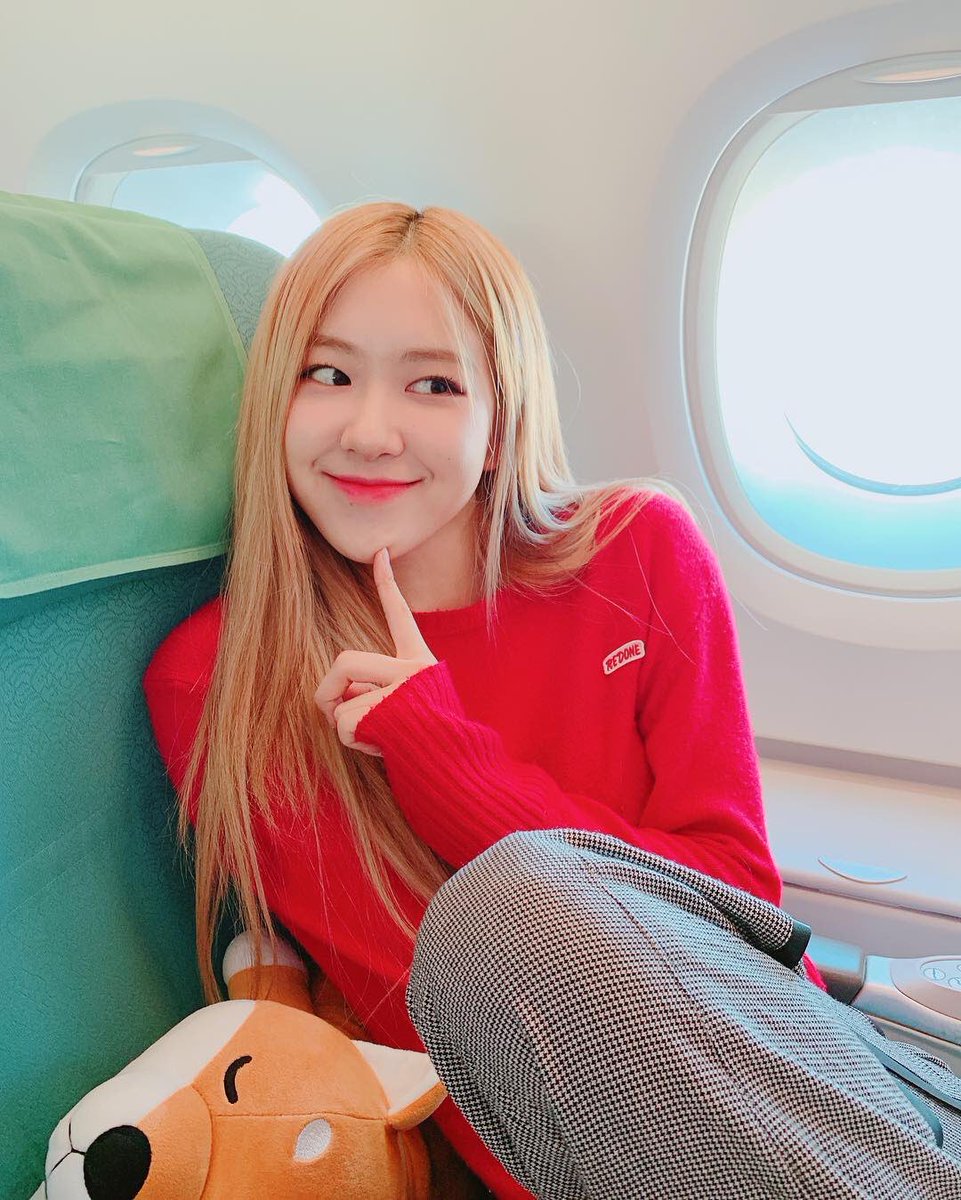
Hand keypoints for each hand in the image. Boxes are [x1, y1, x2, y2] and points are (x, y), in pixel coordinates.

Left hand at [314, 547, 438, 756]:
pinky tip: (382, 748)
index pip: (400, 616)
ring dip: (345, 728)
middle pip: (345, 661)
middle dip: (328, 690)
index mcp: (420, 662)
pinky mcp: (391, 712)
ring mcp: (403, 690)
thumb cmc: (431, 745)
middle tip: (332, 710)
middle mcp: (414, 668)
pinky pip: (345, 724)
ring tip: (377, 739)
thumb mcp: (407, 708)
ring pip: (341, 703)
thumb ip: (376, 690)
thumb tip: (336, 699)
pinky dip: (353, 741)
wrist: (461, 772)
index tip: (379, 552)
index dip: (388, 584)